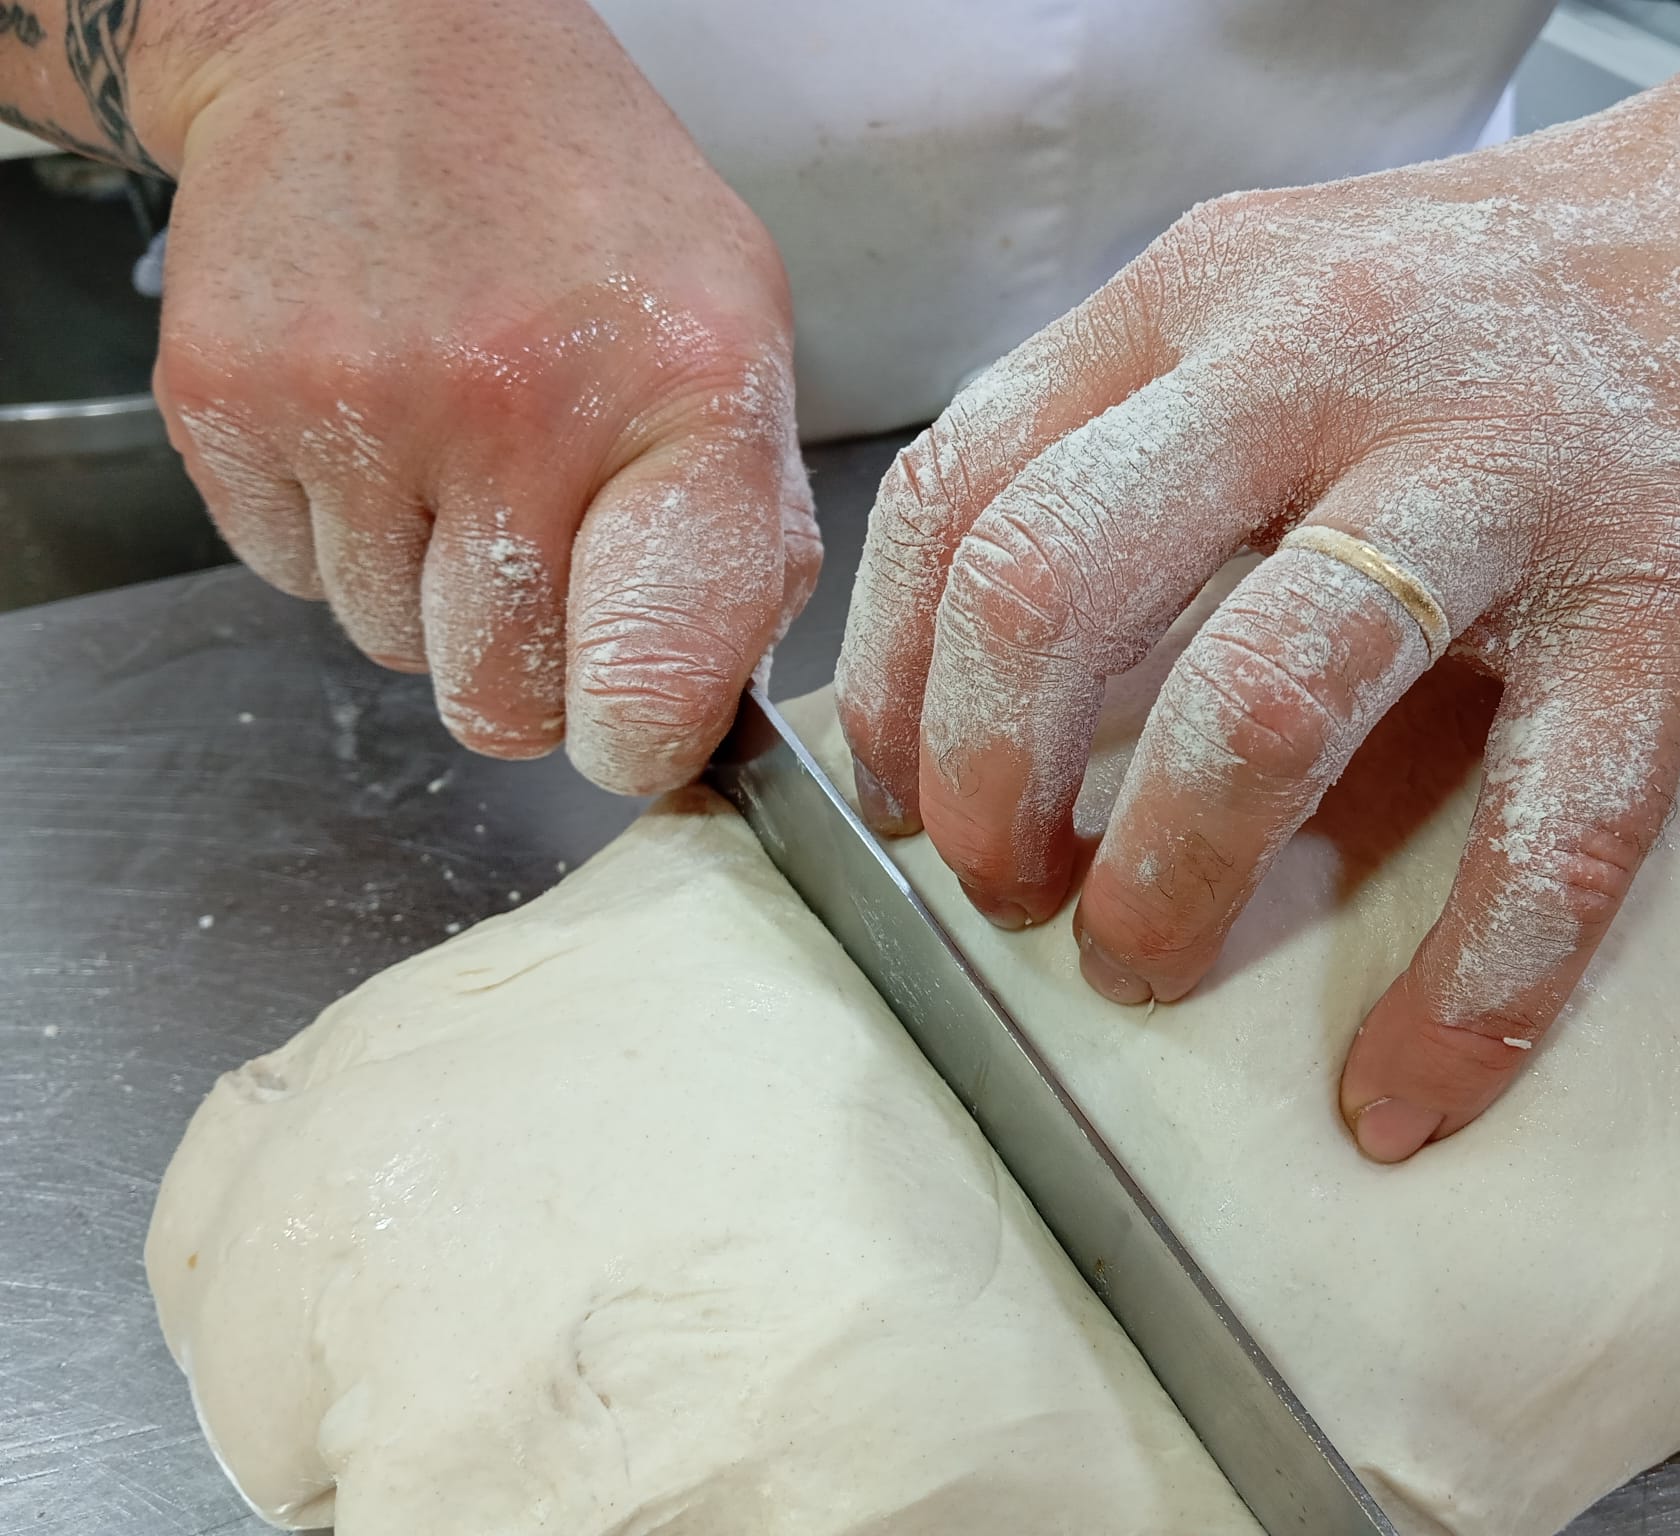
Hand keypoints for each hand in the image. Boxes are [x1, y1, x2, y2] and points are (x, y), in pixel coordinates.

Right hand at [145, 0, 815, 792]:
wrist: (378, 48)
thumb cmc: (583, 207)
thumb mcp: (738, 334)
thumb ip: (748, 538)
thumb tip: (709, 710)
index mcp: (683, 394)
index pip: (649, 684)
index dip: (637, 737)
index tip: (628, 726)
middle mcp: (518, 405)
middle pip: (501, 704)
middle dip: (526, 667)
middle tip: (537, 549)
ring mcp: (358, 403)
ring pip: (393, 649)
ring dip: (427, 589)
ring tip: (454, 445)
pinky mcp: (227, 402)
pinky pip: (292, 582)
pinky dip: (335, 535)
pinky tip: (376, 421)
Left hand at [837, 17, 1679, 1158]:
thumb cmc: (1508, 299)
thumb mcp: (1286, 307)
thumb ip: (1145, 459)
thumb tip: (991, 711)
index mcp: (1198, 299)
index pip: (958, 490)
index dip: (887, 678)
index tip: (894, 799)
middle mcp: (1319, 359)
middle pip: (1050, 589)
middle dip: (985, 783)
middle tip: (1004, 891)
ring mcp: (1498, 467)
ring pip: (1261, 702)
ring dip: (1168, 876)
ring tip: (1141, 964)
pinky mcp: (1667, 588)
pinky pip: (1546, 828)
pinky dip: (1467, 994)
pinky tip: (1407, 1095)